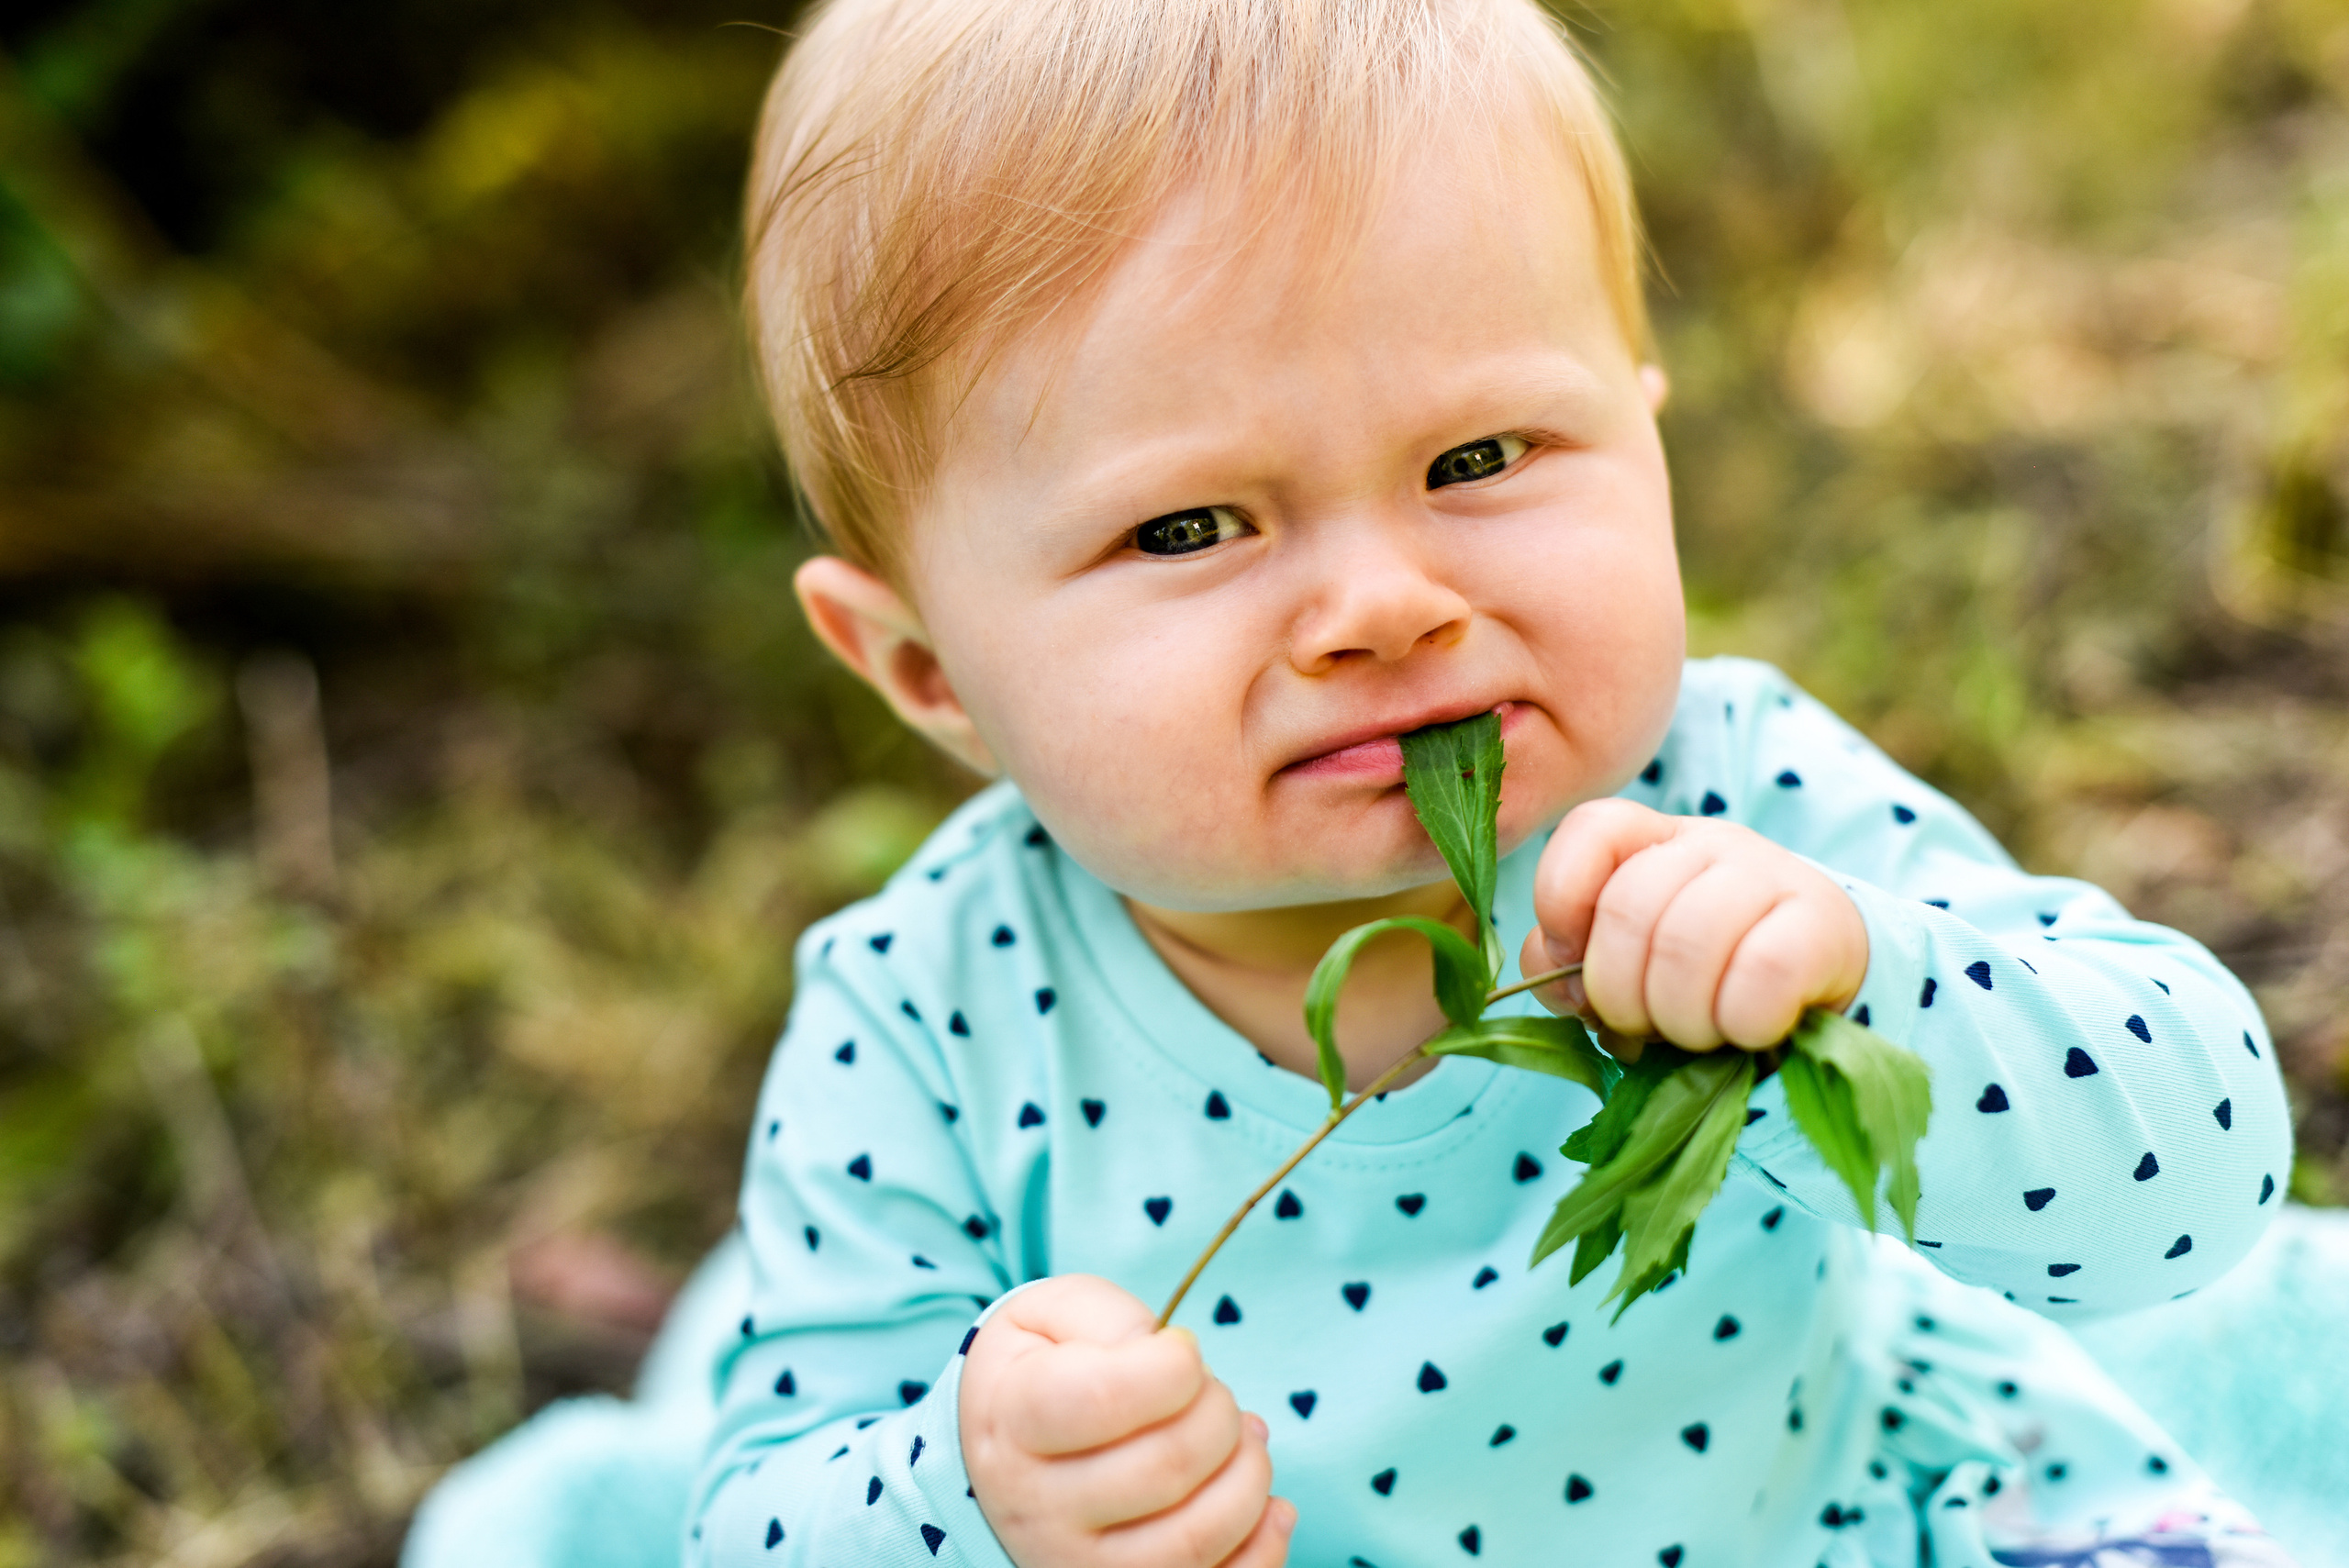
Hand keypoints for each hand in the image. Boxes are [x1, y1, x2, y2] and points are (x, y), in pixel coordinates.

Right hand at [960, 1274, 1294, 1567]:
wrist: (1002, 1454)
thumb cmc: (1042, 1371)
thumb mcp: (1053, 1315)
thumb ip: (1110, 1317)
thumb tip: (1177, 1359)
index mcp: (1014, 1423)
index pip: (1106, 1398)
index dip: (1174, 1365)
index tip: (1182, 1350)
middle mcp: (1038, 1509)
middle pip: (1167, 1465)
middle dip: (1219, 1412)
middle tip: (1212, 1393)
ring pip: (1196, 1536)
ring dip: (1249, 1474)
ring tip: (1243, 1439)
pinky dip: (1264, 1545)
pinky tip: (1269, 1506)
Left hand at [1521, 799, 1867, 1060]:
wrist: (1821, 994)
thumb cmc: (1703, 983)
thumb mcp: (1626, 969)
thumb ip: (1571, 968)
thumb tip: (1562, 982)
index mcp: (1650, 842)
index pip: (1590, 828)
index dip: (1562, 901)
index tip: (1573, 964)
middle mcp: (1709, 844)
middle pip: (1629, 908)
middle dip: (1620, 995)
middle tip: (1644, 1029)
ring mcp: (1769, 874)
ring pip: (1688, 941)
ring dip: (1679, 1016)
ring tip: (1695, 1037)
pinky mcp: (1823, 924)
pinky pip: (1762, 973)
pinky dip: (1739, 1021)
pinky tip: (1748, 1033)